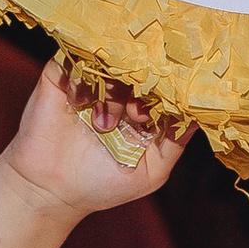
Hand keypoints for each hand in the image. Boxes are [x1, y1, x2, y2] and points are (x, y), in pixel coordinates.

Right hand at [2, 61, 186, 221]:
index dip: (170, 89)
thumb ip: (174, 142)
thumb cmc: (100, 184)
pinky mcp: (61, 74)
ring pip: (111, 60)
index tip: (165, 108)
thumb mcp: (151, 171)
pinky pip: (76, 56)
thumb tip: (198, 113)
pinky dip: (84, 79)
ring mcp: (90, 78)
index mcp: (142, 105)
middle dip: (145, 86)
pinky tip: (80, 105)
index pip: (164, 81)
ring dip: (113, 91)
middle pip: (142, 63)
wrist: (50, 191)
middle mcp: (118, 87)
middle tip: (137, 115)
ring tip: (102, 125)